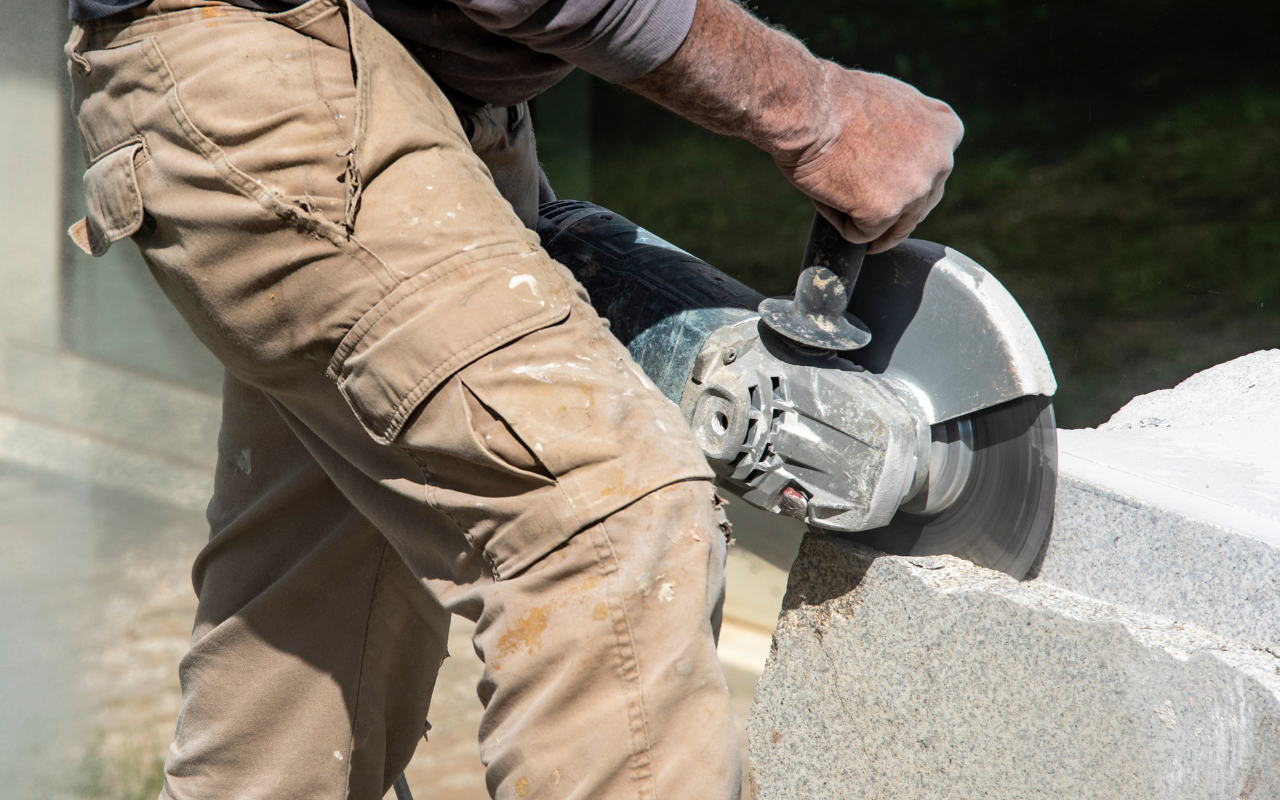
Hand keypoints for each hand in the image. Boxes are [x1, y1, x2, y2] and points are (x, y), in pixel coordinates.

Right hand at [624, 0, 962, 252]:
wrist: (790, 104)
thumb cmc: (820, 101)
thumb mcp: (877, 104)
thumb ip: (895, 130)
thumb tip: (877, 143)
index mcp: (947, 127)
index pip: (923, 179)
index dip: (885, 178)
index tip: (858, 161)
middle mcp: (943, 156)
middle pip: (909, 209)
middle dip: (871, 199)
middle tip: (838, 168)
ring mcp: (919, 185)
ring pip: (884, 228)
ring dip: (852, 210)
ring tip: (829, 172)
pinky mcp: (886, 209)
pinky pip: (860, 238)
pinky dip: (836, 221)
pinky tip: (822, 185)